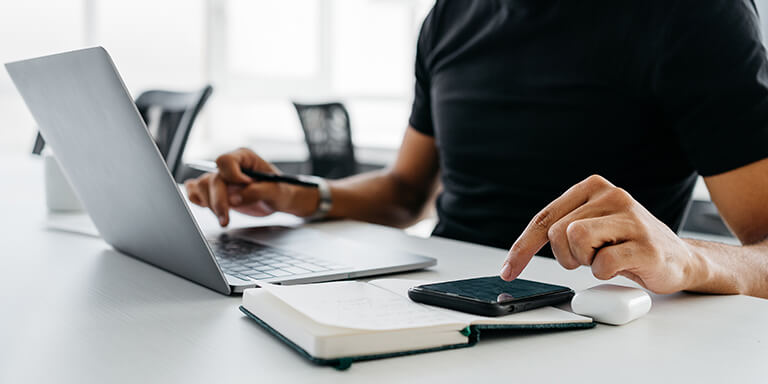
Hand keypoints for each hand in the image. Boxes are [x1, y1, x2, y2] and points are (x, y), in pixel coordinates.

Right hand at [184, 148, 318, 225]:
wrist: (279, 200)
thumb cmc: (281, 190)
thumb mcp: (276, 190)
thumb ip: (256, 192)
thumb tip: (234, 199)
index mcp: (244, 157)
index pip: (225, 161)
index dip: (232, 175)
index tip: (246, 186)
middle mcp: (230, 166)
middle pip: (213, 179)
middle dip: (218, 201)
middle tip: (226, 220)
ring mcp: (221, 178)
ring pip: (202, 186)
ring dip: (210, 205)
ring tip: (224, 218)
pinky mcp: (215, 191)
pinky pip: (196, 192)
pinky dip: (198, 201)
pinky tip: (212, 210)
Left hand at [499, 175, 702, 293]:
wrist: (679, 259)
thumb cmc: (627, 245)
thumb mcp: (590, 228)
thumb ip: (560, 229)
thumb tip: (516, 256)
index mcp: (593, 187)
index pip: (545, 218)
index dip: (522, 247)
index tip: (509, 270)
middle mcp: (612, 195)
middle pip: (557, 232)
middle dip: (565, 256)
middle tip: (588, 259)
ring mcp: (630, 217)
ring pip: (576, 241)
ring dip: (585, 261)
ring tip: (606, 259)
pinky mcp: (644, 243)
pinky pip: (602, 263)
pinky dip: (605, 272)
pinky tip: (623, 266)